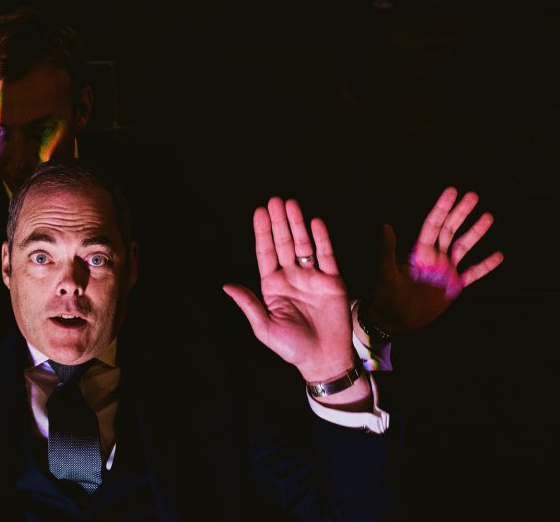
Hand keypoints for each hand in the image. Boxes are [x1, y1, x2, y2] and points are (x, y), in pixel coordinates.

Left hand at [224, 198, 355, 383]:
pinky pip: (326, 255)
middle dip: (279, 222)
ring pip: (304, 244)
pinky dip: (321, 238)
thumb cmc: (292, 348)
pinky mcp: (332, 281)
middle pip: (284, 243)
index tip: (259, 212)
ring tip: (291, 204)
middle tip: (274, 200)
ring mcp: (312, 277)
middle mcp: (291, 277)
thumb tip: (226, 285)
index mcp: (272, 286)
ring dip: (297, 224)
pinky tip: (314, 222)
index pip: (266, 253)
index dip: (262, 233)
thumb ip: (248, 304)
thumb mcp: (264, 328)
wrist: (324, 360)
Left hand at [370, 187, 502, 335]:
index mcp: (418, 251)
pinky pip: (473, 273)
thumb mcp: (385, 273)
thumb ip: (386, 251)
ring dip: (475, 233)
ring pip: (463, 246)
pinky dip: (485, 265)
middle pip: (450, 230)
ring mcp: (446, 270)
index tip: (451, 192)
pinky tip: (498, 255)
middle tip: (473, 196)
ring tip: (488, 216)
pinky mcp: (454, 286)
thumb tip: (385, 226)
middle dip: (461, 213)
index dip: (442, 208)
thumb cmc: (385, 296)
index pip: (433, 225)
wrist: (395, 320)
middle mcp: (434, 257)